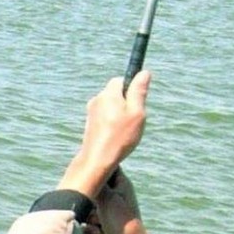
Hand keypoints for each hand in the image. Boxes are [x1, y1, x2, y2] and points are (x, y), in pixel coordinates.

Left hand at [58, 71, 151, 197]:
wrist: (96, 160)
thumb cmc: (119, 137)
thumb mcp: (136, 112)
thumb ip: (139, 91)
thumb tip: (144, 72)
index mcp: (108, 93)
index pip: (122, 80)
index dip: (133, 90)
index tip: (138, 103)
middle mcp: (97, 100)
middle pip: (117, 93)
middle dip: (127, 103)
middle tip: (132, 120)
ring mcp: (91, 112)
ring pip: (112, 106)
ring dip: (120, 115)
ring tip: (123, 131)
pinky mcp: (90, 123)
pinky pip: (106, 117)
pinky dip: (112, 123)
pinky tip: (115, 136)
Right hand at [85, 168, 145, 233]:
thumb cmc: (121, 220)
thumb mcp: (107, 198)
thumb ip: (94, 184)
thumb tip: (84, 170)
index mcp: (119, 183)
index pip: (107, 166)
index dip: (96, 165)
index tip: (85, 168)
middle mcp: (112, 194)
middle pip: (92, 187)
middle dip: (88, 197)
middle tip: (93, 205)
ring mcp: (104, 208)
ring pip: (85, 205)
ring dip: (88, 215)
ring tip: (98, 221)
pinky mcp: (97, 222)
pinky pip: (84, 220)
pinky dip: (88, 226)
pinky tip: (97, 231)